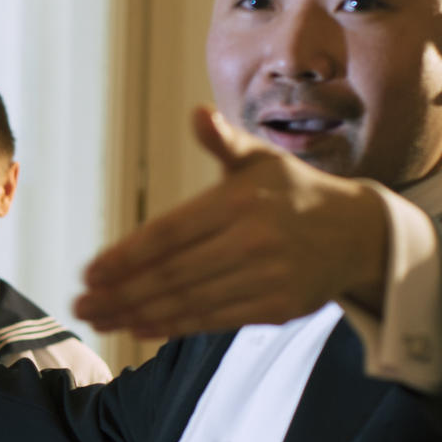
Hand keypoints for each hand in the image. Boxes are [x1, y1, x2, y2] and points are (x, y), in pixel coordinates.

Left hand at [72, 105, 393, 337]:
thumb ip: (222, 141)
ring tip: (100, 319)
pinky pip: (216, 320)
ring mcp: (269, 277)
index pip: (170, 233)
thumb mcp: (261, 159)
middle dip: (121, 293)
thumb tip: (196, 114)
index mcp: (240, 202)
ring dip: (138, 314)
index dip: (126, 256)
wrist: (360, 232)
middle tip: (80, 305)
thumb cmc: (293, 191)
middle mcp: (254, 241)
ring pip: (190, 302)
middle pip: (174, 274)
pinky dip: (175, 326)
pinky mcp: (280, 308)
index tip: (88, 273)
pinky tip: (140, 328)